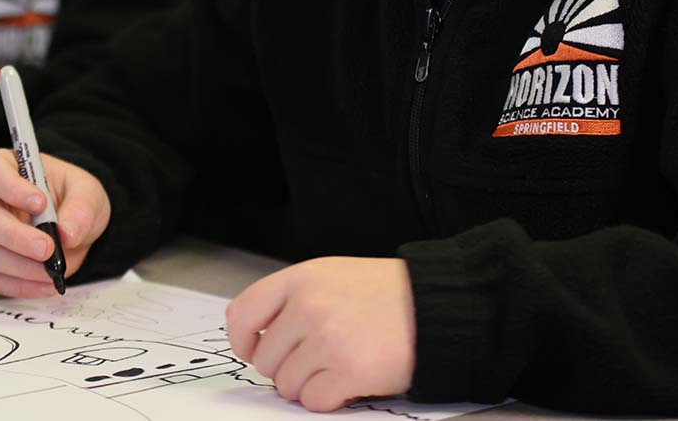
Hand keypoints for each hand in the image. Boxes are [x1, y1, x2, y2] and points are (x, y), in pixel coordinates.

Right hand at [0, 148, 110, 296]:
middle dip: (15, 236)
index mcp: (8, 168)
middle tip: (48, 248)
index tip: (39, 203)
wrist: (76, 224)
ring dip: (18, 265)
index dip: (10, 186)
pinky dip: (18, 285)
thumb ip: (81, 208)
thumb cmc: (74, 197)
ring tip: (51, 270)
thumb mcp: (88, 193)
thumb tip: (66, 235)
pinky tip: (45, 285)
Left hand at [226, 256, 415, 412]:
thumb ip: (294, 299)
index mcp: (302, 278)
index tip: (256, 350)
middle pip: (266, 359)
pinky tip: (352, 377)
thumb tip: (257, 337)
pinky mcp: (349, 370)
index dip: (244, 340)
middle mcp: (310, 305)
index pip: (242, 314)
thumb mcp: (333, 275)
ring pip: (287, 385)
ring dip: (310, 383)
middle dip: (288, 366)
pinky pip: (313, 401)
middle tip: (320, 355)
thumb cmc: (386, 293)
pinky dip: (330, 397)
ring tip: (341, 361)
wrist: (435, 304)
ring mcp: (328, 338)